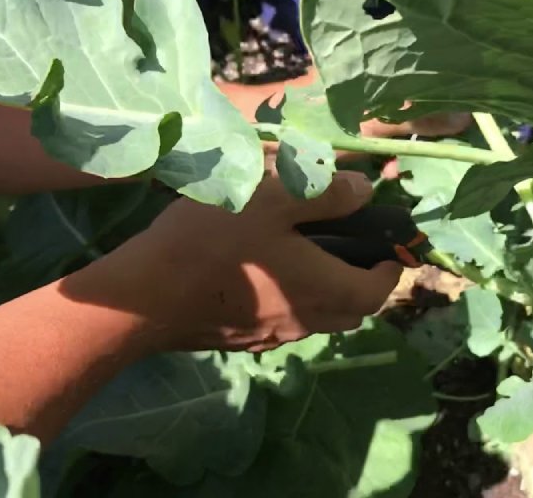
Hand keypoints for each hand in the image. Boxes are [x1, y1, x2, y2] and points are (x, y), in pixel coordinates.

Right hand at [66, 172, 402, 352]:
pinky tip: (258, 267)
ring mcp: (270, 336)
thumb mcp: (272, 199)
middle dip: (359, 280)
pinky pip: (281, 320)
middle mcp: (305, 322)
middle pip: (351, 309)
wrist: (142, 298)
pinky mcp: (239, 339)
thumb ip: (325, 194)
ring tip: (302, 249)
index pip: (380, 290)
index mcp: (324, 290)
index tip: (387, 245)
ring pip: (315, 316)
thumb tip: (364, 192)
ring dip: (322, 288)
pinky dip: (288, 297)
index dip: (391, 268)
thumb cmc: (213, 242)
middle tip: (348, 244)